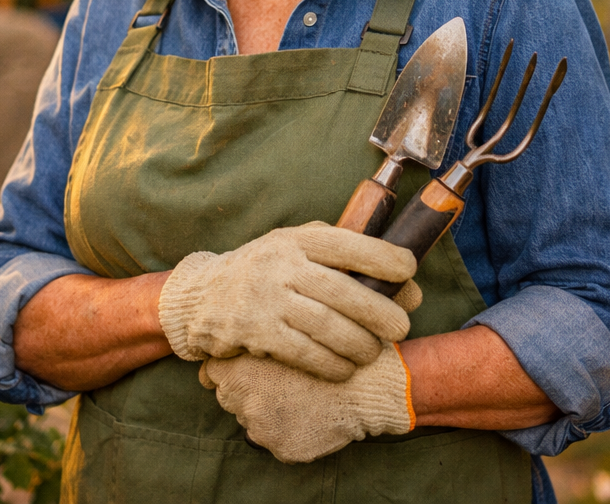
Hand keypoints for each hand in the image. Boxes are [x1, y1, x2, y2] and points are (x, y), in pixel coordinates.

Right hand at [157, 222, 415, 381]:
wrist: (200, 296)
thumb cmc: (261, 271)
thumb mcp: (289, 245)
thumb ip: (333, 250)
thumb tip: (398, 271)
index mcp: (295, 239)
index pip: (345, 243)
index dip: (381, 256)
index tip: (410, 270)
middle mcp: (281, 263)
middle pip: (342, 290)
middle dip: (380, 311)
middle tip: (402, 327)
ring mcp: (266, 297)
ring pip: (326, 325)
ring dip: (358, 344)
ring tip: (373, 352)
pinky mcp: (254, 331)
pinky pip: (303, 352)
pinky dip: (330, 364)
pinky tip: (344, 369)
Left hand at [200, 344, 413, 463]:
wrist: (365, 381)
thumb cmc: (328, 347)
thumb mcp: (288, 330)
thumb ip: (254, 337)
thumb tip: (232, 342)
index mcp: (240, 369)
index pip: (211, 373)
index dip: (227, 367)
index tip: (240, 366)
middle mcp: (244, 400)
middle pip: (229, 396)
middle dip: (245, 388)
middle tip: (275, 379)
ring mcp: (262, 427)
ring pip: (251, 418)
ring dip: (265, 409)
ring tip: (297, 393)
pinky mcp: (282, 448)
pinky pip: (275, 438)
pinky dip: (286, 429)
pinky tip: (307, 412)